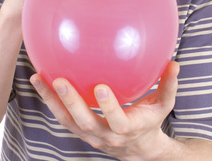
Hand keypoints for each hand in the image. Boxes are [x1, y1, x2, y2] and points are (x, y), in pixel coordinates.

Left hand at [30, 61, 179, 160]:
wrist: (136, 149)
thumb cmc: (150, 121)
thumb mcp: (163, 105)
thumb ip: (168, 85)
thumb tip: (174, 62)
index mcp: (128, 129)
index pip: (118, 121)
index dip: (109, 107)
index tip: (100, 86)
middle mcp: (105, 135)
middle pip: (86, 122)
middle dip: (72, 103)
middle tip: (60, 81)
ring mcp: (89, 135)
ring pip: (67, 121)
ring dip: (51, 101)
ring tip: (37, 78)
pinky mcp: (79, 130)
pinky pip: (62, 117)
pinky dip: (50, 101)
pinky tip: (41, 81)